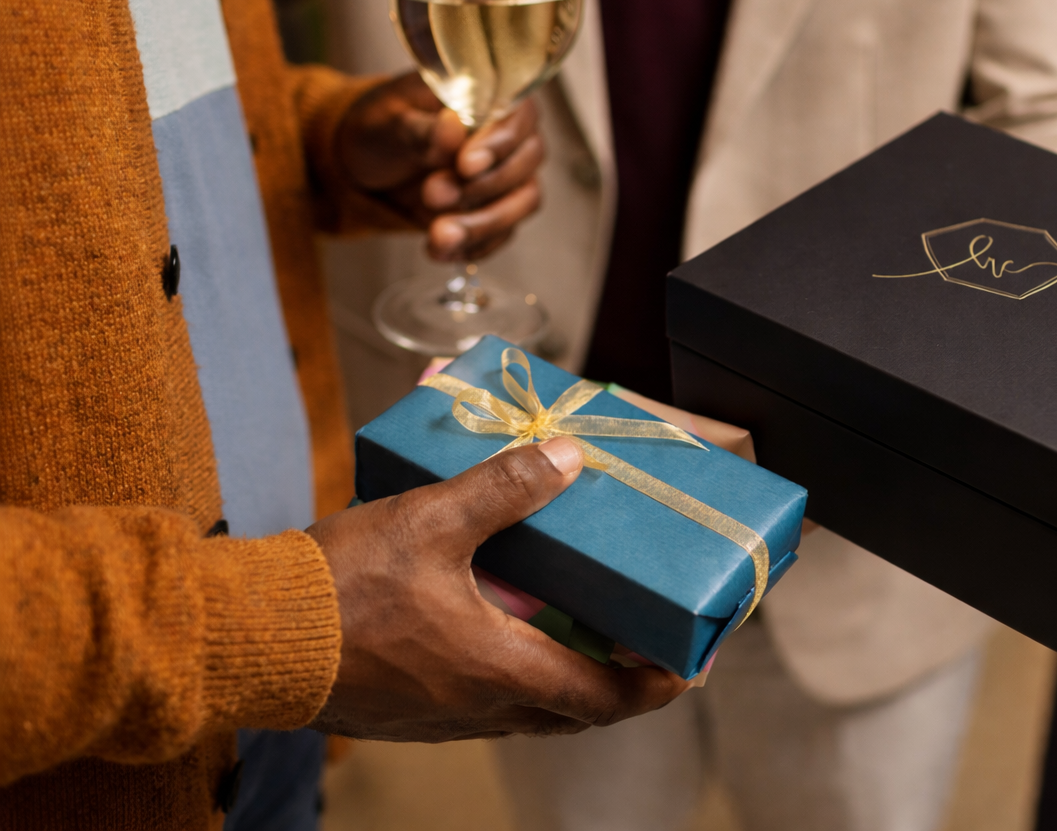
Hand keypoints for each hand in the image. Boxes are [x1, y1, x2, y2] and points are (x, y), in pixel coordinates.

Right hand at [306, 437, 686, 740]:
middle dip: (615, 685)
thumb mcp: (431, 520)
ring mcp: (441, 718)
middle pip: (572, 713)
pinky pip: (481, 705)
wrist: (248, 637)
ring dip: (561, 681)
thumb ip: (504, 488)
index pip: (604, 698)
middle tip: (640, 648)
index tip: (687, 668)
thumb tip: (568, 459)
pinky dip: (510, 677)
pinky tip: (497, 632)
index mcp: (501, 668)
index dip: (653, 686)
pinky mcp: (406, 713)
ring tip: (579, 634)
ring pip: (526, 712)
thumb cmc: (339, 586)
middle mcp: (479, 707)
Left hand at [334, 73, 544, 260]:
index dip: (500, 143)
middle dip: (482, 187)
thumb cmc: (381, 126)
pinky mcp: (494, 211)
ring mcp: (506, 176)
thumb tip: (453, 128)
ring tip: (438, 236)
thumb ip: (421, 128)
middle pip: (526, 162)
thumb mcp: (387, 121)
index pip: (519, 116)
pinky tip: (442, 251)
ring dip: (482, 224)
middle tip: (433, 194)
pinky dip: (474, 246)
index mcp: (487, 97)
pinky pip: (502, 234)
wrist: (365, 163)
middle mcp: (507, 136)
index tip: (465, 165)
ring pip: (522, 203)